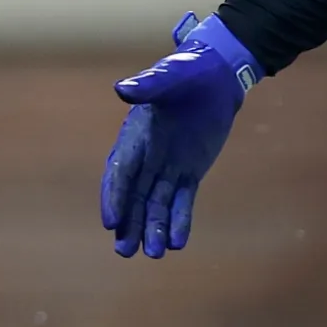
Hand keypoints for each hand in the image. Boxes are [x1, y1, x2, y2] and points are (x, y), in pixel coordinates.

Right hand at [100, 12, 261, 257]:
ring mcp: (167, 167)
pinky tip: (178, 242)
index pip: (119, 173)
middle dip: (129, 223)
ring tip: (153, 254)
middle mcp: (146, 157)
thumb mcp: (170, 75)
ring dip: (153, 228)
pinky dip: (179, 220)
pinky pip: (182, 200)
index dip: (114, 197)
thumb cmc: (188, 71)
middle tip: (125, 251)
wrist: (215, 76)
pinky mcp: (189, 172)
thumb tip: (124, 88)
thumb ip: (149, 85)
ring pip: (155, 204)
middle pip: (132, 197)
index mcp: (135, 137)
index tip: (111, 222)